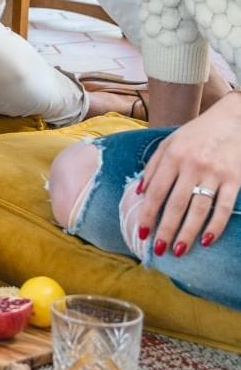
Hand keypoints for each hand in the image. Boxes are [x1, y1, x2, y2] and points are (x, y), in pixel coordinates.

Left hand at [137, 91, 240, 255]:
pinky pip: (224, 207)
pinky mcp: (234, 179)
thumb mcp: (169, 143)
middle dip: (165, 228)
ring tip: (178, 250)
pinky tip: (207, 240)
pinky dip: (216, 225)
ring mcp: (214, 173)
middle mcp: (192, 165)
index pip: (156, 191)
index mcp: (172, 156)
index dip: (148, 214)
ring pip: (199, 209)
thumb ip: (153, 166)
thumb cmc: (196, 134)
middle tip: (158, 249)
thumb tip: (138, 192)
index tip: (141, 232)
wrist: (232, 119)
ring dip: (188, 232)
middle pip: (176, 204)